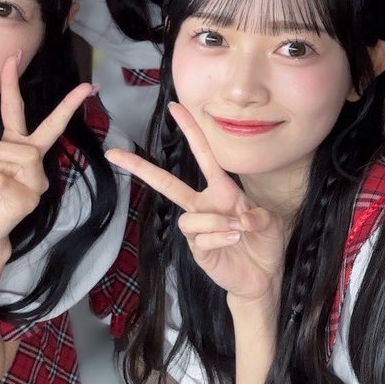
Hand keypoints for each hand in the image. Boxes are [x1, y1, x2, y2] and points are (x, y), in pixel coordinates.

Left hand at [0, 55, 94, 252]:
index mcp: (16, 144)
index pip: (16, 109)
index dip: (11, 82)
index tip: (14, 56)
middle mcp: (31, 159)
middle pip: (52, 128)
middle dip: (68, 106)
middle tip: (86, 87)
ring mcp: (35, 179)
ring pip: (21, 153)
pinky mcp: (30, 198)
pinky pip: (4, 178)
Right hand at [106, 103, 285, 304]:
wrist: (264, 276)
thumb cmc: (265, 242)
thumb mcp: (270, 222)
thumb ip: (257, 215)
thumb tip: (239, 218)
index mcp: (222, 190)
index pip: (204, 155)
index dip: (191, 130)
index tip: (175, 107)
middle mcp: (204, 205)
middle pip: (167, 184)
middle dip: (141, 168)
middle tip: (114, 153)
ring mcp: (198, 229)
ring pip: (189, 216)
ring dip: (216, 222)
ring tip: (238, 231)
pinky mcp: (197, 250)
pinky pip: (200, 239)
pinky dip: (221, 238)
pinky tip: (234, 241)